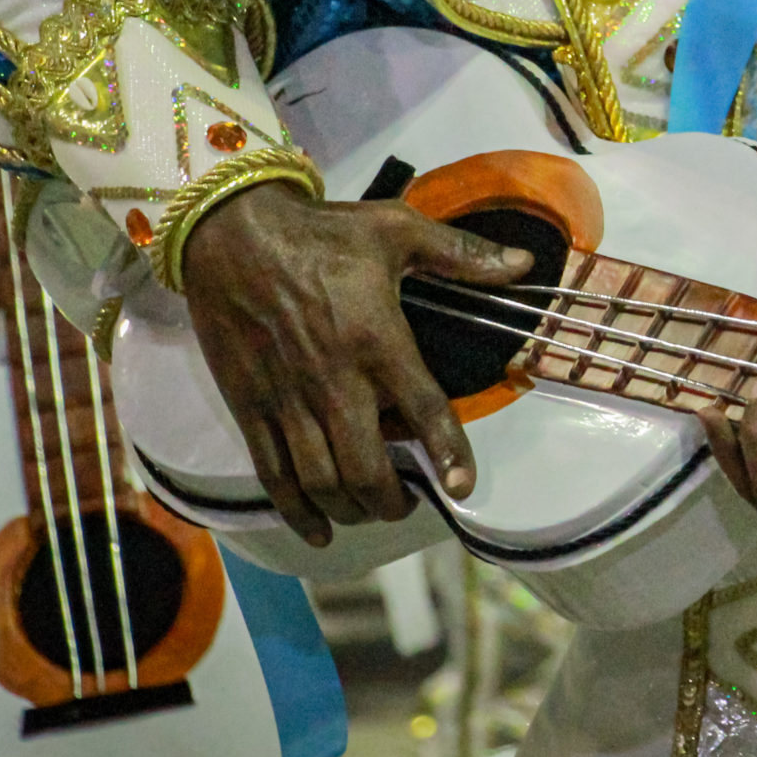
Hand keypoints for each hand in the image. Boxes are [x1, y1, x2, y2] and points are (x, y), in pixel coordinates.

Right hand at [180, 180, 531, 546]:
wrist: (232, 234)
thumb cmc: (320, 232)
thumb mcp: (397, 228)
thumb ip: (462, 253)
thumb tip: (524, 262)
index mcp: (377, 340)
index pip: (424, 410)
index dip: (448, 454)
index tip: (462, 488)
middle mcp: (334, 381)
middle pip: (367, 469)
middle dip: (393, 500)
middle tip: (409, 501)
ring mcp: (288, 400)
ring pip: (322, 482)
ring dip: (352, 509)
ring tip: (372, 507)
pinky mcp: (250, 407)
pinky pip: (274, 476)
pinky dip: (297, 512)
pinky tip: (318, 528)